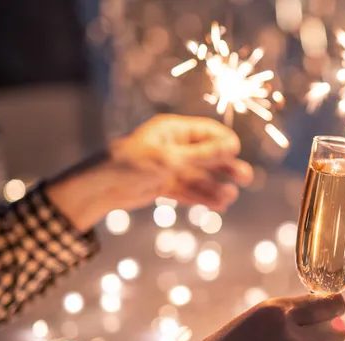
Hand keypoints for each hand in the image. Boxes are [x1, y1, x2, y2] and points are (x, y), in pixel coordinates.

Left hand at [47, 114, 253, 230]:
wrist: (99, 189)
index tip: (236, 153)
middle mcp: (173, 146)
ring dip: (215, 187)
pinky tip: (218, 206)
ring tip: (229, 199)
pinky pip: (189, 190)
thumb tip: (233, 146)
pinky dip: (202, 198)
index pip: (206, 132)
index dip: (224, 142)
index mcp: (173, 130)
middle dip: (225, 167)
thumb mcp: (171, 159)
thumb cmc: (131, 164)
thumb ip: (203, 154)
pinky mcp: (164, 185)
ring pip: (199, 176)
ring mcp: (169, 167)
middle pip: (207, 155)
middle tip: (246, 178)